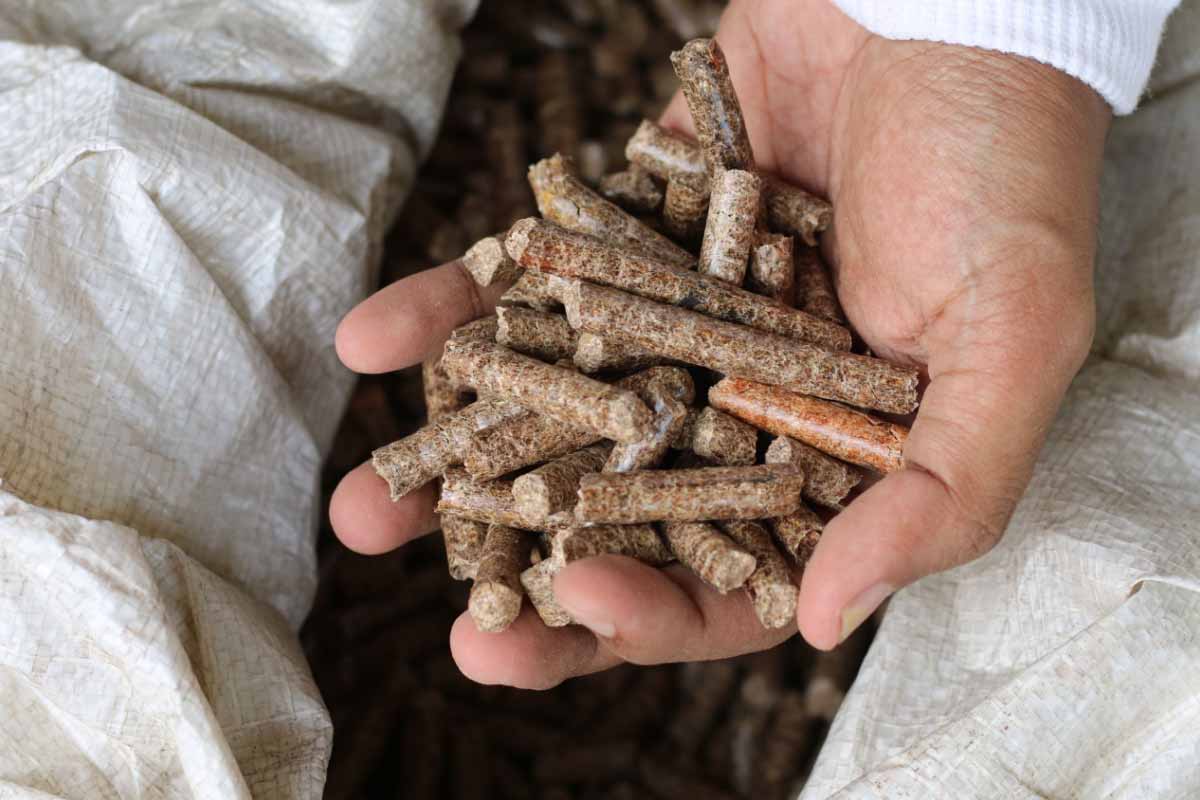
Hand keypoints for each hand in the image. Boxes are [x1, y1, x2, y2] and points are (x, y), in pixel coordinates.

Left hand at [331, 0, 1108, 686]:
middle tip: (461, 631)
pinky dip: (448, 312)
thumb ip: (937, 495)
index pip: (735, 576)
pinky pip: (519, 286)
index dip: (657, 613)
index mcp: (829, 459)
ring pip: (549, 417)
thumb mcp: (1010, 344)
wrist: (934, 1)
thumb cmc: (1000, 170)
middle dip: (535, 576)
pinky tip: (371, 342)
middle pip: (623, 522)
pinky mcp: (610, 242)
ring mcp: (665, 326)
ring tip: (365, 515)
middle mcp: (737, 405)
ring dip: (456, 464)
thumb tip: (822, 626)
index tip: (580, 604)